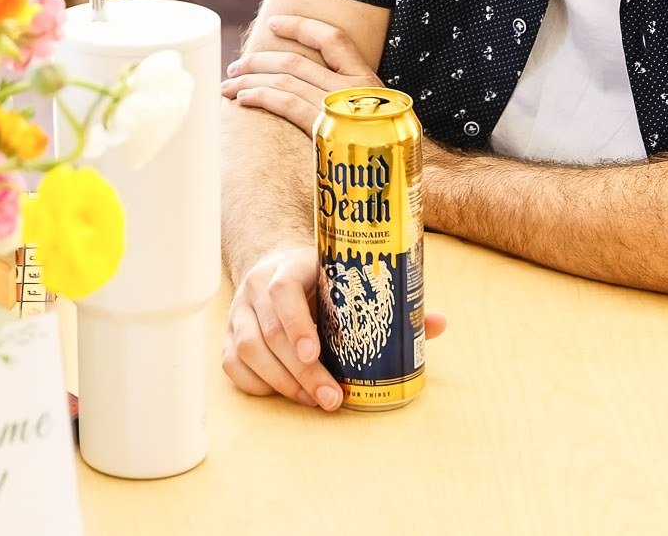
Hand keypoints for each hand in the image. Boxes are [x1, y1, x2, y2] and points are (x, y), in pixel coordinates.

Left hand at [221, 14, 380, 136]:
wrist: (396, 176)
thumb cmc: (382, 148)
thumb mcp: (372, 113)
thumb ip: (348, 98)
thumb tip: (314, 89)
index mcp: (366, 78)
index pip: (332, 39)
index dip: (300, 26)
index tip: (272, 24)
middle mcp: (351, 87)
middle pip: (294, 61)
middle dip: (258, 60)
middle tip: (235, 66)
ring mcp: (337, 106)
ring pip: (283, 80)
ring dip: (249, 80)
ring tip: (229, 85)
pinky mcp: (324, 128)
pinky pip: (285, 103)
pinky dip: (260, 97)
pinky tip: (243, 99)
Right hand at [223, 244, 447, 409]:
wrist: (276, 267)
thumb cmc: (323, 280)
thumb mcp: (349, 279)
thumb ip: (390, 301)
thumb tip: (437, 323)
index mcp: (286, 267)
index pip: (283, 290)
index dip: (297, 324)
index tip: (316, 353)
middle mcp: (256, 287)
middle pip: (270, 333)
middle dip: (303, 372)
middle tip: (332, 398)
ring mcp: (239, 312)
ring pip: (249, 352)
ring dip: (284, 383)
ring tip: (317, 400)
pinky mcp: (229, 335)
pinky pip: (234, 367)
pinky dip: (260, 386)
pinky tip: (289, 394)